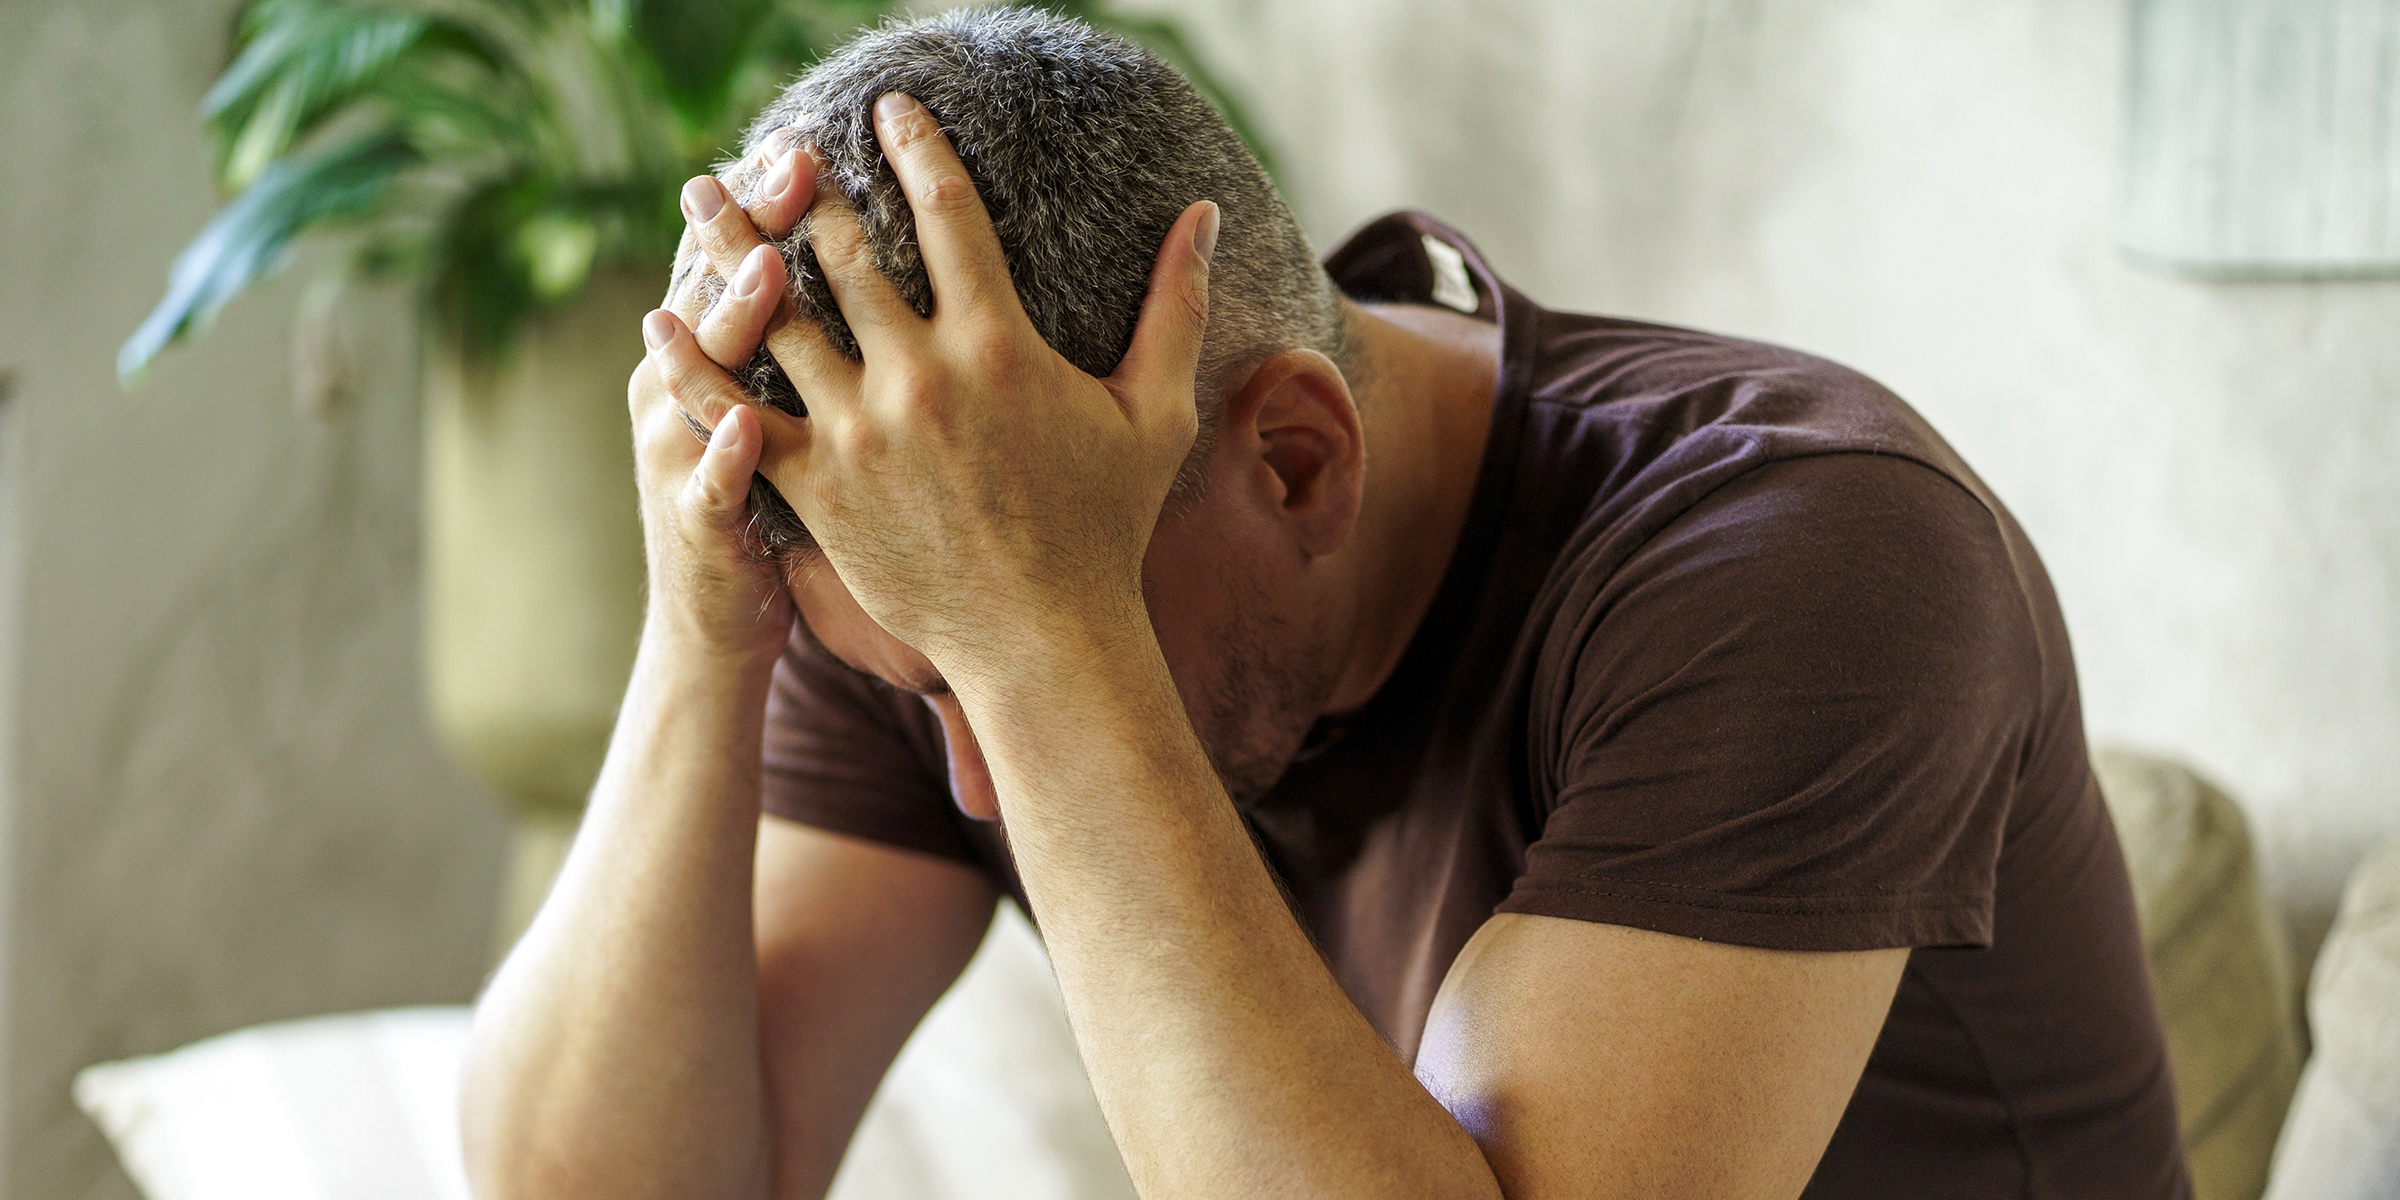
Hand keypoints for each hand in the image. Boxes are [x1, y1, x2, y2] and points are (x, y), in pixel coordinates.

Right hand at [625, 131, 815, 663]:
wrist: (716, 622)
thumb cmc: (766, 502)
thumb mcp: (782, 407)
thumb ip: (803, 335)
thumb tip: (851, 253)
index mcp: (705, 356)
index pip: (729, 256)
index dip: (762, 200)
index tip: (808, 144)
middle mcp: (679, 390)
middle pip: (713, 289)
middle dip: (749, 223)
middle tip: (795, 167)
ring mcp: (681, 454)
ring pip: (703, 374)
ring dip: (731, 319)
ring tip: (767, 268)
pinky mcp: (697, 522)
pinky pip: (711, 482)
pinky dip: (725, 452)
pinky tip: (748, 422)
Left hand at [649, 93, 1218, 691]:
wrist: (1045, 639)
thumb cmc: (1106, 527)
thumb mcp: (1157, 411)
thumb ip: (1178, 305)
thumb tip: (1207, 214)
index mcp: (999, 344)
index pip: (950, 212)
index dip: (915, 147)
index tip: (888, 108)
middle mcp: (921, 374)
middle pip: (842, 250)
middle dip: (797, 186)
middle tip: (764, 149)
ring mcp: (861, 430)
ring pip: (775, 315)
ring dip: (730, 249)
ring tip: (698, 201)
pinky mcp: (818, 485)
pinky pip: (736, 413)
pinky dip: (692, 364)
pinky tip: (661, 319)